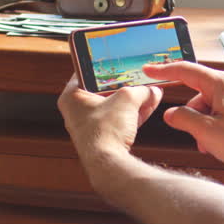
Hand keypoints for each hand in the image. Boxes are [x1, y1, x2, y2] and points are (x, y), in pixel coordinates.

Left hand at [57, 75, 162, 197]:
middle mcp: (77, 111)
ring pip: (114, 106)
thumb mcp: (127, 99)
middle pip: (103, 90)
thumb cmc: (106, 130)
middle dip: (126, 85)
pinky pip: (118, 120)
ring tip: (150, 91)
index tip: (118, 60)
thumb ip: (141, 90)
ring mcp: (89, 125)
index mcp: (72, 96)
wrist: (108, 164)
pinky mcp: (102, 137)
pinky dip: (132, 113)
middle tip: (139, 76)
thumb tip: (152, 90)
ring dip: (133, 100)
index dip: (104, 65)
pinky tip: (149, 106)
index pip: (87, 71)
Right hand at [144, 61, 223, 175]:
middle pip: (196, 94)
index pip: (185, 70)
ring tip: (212, 144)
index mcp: (221, 84)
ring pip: (206, 107)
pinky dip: (213, 127)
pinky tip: (218, 143)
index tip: (149, 70)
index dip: (164, 71)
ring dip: (202, 126)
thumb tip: (171, 114)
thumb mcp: (206, 132)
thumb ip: (184, 119)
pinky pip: (218, 113)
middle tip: (196, 136)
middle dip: (191, 117)